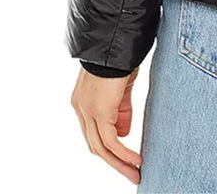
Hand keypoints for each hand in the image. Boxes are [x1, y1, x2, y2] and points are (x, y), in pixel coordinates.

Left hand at [71, 67, 141, 183]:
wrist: (116, 44)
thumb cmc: (121, 59)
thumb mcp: (121, 88)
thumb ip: (121, 110)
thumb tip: (124, 133)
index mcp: (83, 102)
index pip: (94, 132)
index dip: (110, 145)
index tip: (126, 156)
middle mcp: (81, 109)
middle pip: (95, 145)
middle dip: (114, 161)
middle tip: (130, 172)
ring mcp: (88, 111)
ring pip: (101, 148)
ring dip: (119, 163)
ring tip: (135, 172)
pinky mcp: (99, 112)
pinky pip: (111, 141)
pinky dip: (124, 154)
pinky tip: (135, 160)